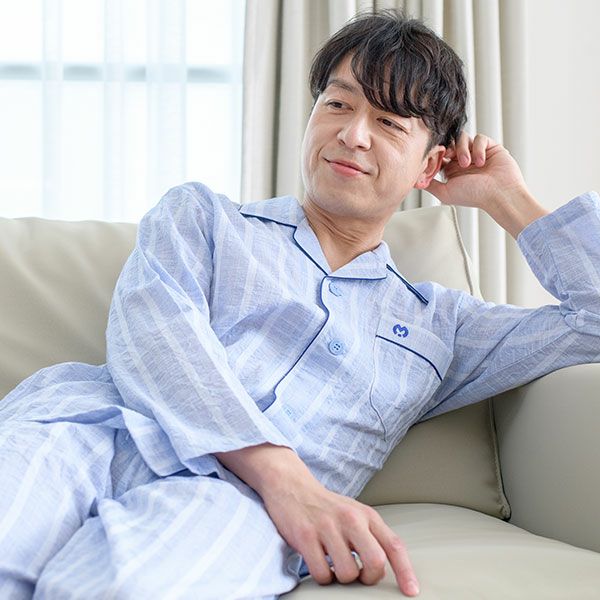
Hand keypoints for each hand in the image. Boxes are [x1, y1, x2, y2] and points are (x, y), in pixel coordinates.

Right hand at [261, 471, 419, 595]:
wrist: (292, 486)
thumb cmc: (326, 506)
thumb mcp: (354, 513)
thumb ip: (371, 536)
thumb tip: (387, 567)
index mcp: (366, 515)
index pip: (394, 545)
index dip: (405, 571)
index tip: (411, 590)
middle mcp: (350, 518)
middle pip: (375, 562)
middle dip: (369, 578)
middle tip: (359, 576)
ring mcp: (327, 527)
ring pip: (347, 573)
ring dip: (341, 578)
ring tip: (334, 565)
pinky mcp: (306, 536)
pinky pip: (322, 574)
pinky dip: (322, 577)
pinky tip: (318, 562)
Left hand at [426, 132, 528, 210]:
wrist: (500, 194)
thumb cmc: (475, 196)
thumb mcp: (445, 193)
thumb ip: (430, 185)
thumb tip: (415, 180)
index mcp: (451, 170)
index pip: (439, 154)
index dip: (435, 152)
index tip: (434, 156)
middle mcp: (463, 160)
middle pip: (449, 142)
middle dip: (447, 147)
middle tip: (448, 155)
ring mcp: (476, 152)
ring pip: (462, 137)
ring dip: (462, 149)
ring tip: (467, 163)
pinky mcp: (490, 146)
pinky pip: (479, 138)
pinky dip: (478, 148)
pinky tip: (481, 161)